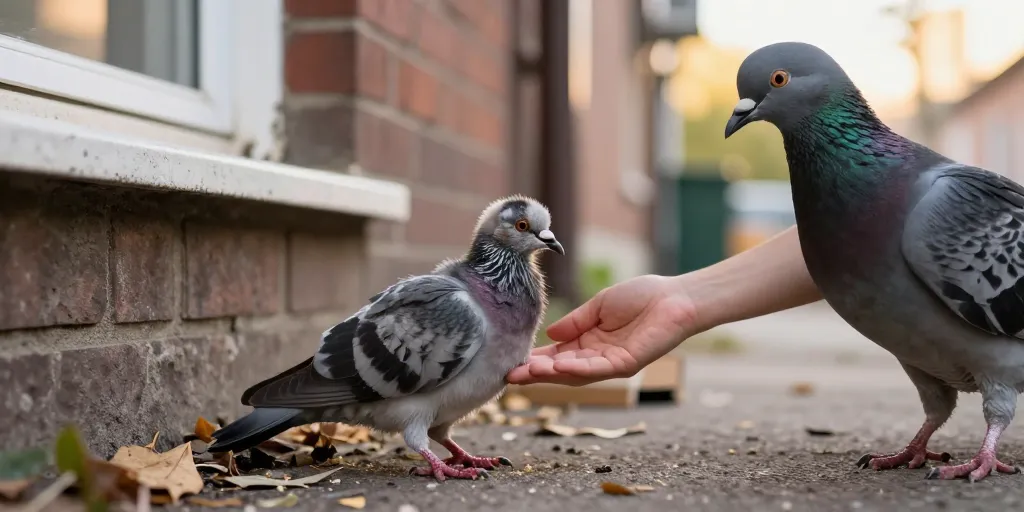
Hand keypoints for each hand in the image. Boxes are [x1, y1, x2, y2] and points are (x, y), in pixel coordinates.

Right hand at [507, 275, 698, 385]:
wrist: (675, 298)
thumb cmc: (642, 297)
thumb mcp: (599, 305)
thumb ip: (576, 321)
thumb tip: (549, 333)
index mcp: (589, 340)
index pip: (557, 353)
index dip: (535, 358)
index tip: (512, 360)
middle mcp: (597, 356)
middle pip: (560, 369)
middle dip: (535, 372)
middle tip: (510, 375)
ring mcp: (610, 363)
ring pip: (574, 374)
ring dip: (550, 374)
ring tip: (526, 373)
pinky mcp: (625, 364)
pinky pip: (596, 369)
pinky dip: (576, 369)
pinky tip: (558, 366)